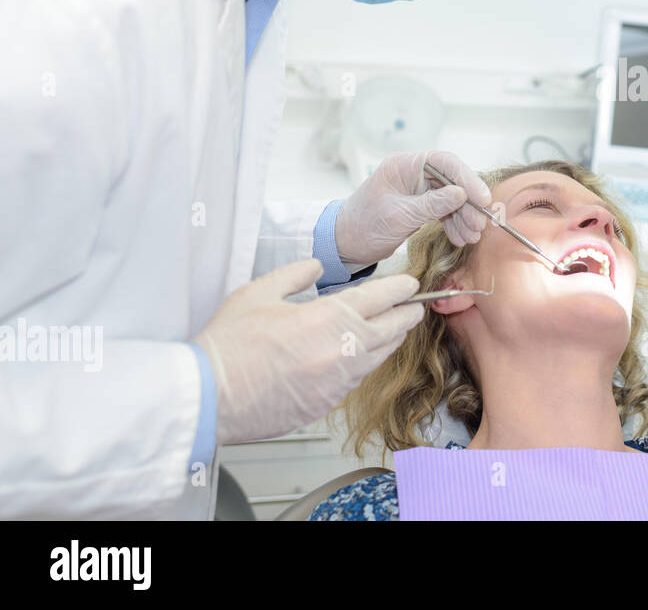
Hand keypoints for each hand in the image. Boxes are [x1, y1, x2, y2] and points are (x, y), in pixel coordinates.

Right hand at [192, 259, 424, 445]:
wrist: (208, 397)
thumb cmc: (228, 346)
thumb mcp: (258, 293)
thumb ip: (295, 274)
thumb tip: (315, 268)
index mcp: (329, 317)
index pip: (382, 296)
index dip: (401, 287)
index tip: (411, 284)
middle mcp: (343, 349)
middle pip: (393, 327)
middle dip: (407, 313)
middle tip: (416, 306)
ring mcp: (339, 380)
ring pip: (380, 355)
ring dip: (390, 339)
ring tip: (395, 328)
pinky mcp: (329, 402)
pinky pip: (358, 378)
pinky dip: (364, 363)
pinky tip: (360, 356)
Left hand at [334, 150, 491, 268]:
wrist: (345, 245)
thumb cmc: (363, 226)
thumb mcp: (399, 217)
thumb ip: (431, 205)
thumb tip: (462, 194)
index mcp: (404, 165)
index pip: (445, 163)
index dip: (468, 179)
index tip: (483, 199)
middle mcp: (414, 173)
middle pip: (453, 181)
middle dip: (469, 204)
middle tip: (480, 225)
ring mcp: (418, 189)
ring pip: (453, 198)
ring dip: (465, 217)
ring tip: (471, 236)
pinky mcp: (421, 205)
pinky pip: (445, 210)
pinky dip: (455, 224)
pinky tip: (460, 238)